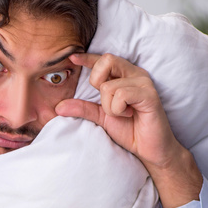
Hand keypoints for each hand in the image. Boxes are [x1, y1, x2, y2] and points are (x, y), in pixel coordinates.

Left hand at [55, 53, 201, 207]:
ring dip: (109, 106)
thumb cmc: (129, 129)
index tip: (72, 58)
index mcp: (125, 75)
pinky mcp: (149, 95)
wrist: (149, 149)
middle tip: (105, 100)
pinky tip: (129, 115)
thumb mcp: (101, 117)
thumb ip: (82, 108)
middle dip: (96, 81)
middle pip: (107, 60)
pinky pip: (121, 95)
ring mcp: (144, 83)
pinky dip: (118, 109)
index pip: (104, 60)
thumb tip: (58, 107)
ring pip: (109, 86)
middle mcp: (135, 74)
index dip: (87, 57)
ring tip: (123, 114)